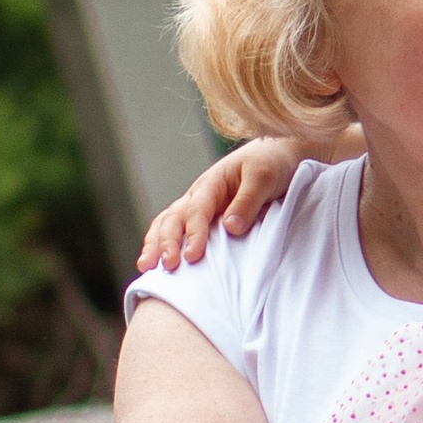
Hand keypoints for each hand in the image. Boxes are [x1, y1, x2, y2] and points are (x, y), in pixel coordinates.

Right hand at [136, 136, 307, 272]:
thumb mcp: (264, 177)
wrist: (276, 155)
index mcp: (212, 183)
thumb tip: (230, 227)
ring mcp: (197, 207)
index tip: (192, 256)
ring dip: (155, 244)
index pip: (197, 210)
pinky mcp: (202, 219)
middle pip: (173, 218)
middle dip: (167, 243)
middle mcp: (198, 195)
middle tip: (167, 266)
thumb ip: (248, 201)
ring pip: (167, 224)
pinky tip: (155, 263)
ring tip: (146, 267)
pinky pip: (176, 230)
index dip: (193, 233)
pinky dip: (161, 244)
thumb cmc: (270, 163)